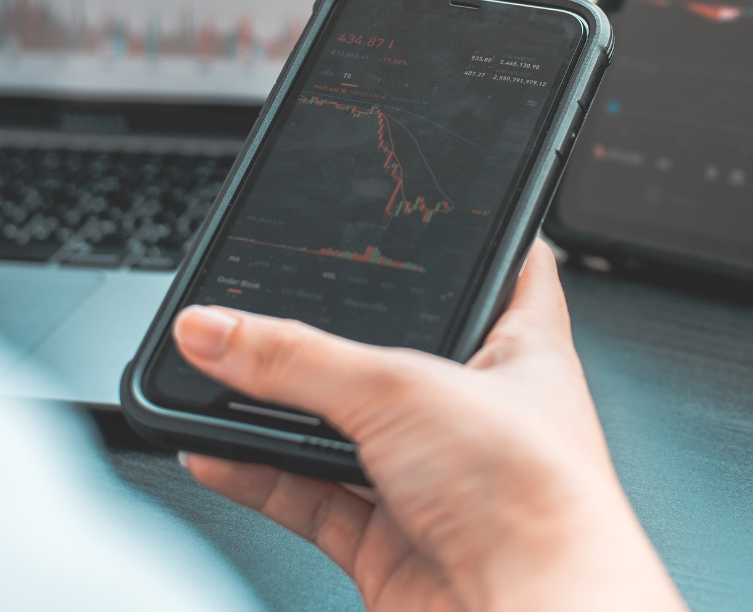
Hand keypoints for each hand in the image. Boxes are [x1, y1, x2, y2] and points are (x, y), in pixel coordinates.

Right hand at [170, 238, 686, 611]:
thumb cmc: (537, 500)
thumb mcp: (404, 389)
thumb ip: (300, 359)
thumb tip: (219, 328)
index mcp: (522, 348)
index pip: (500, 266)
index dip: (462, 234)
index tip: (414, 208)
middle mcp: (482, 413)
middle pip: (394, 353)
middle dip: (332, 337)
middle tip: (269, 303)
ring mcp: (436, 482)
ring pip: (343, 430)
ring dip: (281, 411)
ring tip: (217, 374)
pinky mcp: (393, 544)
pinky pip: (312, 497)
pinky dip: (261, 475)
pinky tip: (215, 451)